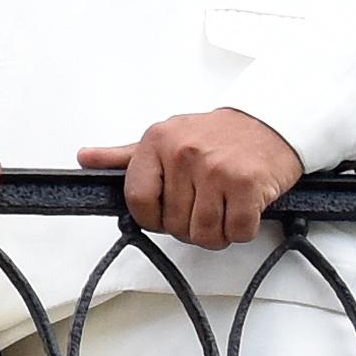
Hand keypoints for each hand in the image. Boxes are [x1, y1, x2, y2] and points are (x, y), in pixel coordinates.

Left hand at [80, 109, 302, 249]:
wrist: (270, 121)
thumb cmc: (217, 135)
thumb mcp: (166, 137)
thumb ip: (124, 156)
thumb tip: (86, 158)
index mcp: (157, 142)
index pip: (137, 201)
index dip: (152, 217)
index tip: (166, 212)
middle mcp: (184, 153)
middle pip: (173, 225)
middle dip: (190, 224)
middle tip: (206, 202)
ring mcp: (215, 169)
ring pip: (203, 234)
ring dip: (217, 232)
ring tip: (224, 207)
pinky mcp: (246, 184)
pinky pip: (236, 232)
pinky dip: (242, 229)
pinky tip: (244, 207)